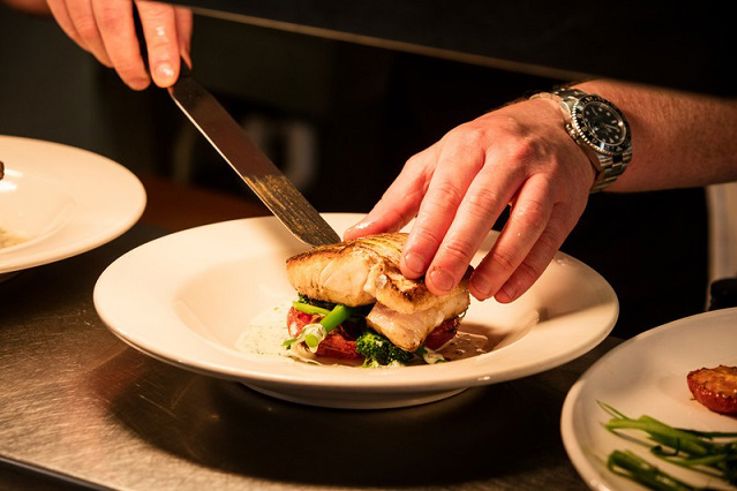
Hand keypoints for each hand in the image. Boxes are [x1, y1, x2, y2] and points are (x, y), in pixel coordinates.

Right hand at [46, 0, 192, 89]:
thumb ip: (175, 27)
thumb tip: (178, 63)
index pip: (156, 15)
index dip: (161, 50)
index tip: (164, 75)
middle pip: (113, 24)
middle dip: (128, 63)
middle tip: (140, 80)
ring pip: (87, 28)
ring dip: (107, 56)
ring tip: (122, 63)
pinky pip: (67, 22)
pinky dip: (85, 42)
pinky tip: (101, 46)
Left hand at [345, 98, 594, 301]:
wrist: (553, 125)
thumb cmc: (489, 145)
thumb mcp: (439, 161)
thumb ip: (401, 198)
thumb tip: (359, 233)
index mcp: (468, 145)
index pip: (445, 191)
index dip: (428, 231)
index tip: (412, 263)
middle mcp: (508, 157)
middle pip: (482, 205)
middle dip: (458, 249)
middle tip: (439, 283)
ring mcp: (544, 177)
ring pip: (524, 223)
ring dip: (500, 263)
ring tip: (478, 291)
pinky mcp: (568, 200)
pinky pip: (550, 239)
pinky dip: (529, 270)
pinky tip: (507, 290)